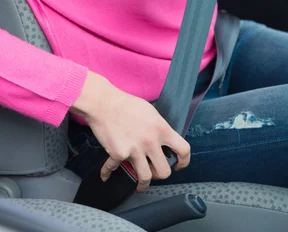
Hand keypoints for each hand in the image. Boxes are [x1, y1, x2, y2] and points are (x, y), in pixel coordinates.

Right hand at [71, 72, 189, 191]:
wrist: (103, 102)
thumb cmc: (126, 103)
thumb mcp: (151, 112)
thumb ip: (159, 127)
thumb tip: (163, 141)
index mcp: (161, 129)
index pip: (183, 150)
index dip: (184, 161)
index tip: (178, 165)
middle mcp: (150, 142)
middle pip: (164, 172)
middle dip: (159, 174)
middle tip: (154, 171)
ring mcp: (134, 150)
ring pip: (145, 178)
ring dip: (143, 184)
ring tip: (140, 185)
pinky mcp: (118, 154)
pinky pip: (113, 169)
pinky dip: (107, 173)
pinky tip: (106, 175)